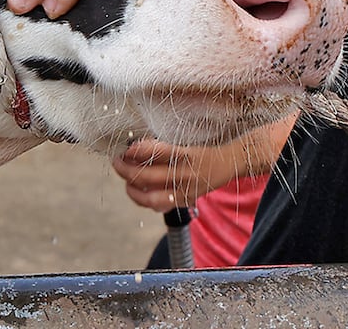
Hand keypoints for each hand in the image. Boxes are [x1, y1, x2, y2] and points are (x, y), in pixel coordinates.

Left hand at [113, 140, 247, 211]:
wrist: (230, 162)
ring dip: (133, 190)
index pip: (155, 152)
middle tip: (117, 162)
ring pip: (150, 197)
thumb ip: (164, 147)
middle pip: (147, 176)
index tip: (125, 148)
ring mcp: (185, 191)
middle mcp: (185, 174)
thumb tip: (135, 148)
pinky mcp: (185, 201)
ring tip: (126, 181)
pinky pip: (160, 206)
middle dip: (126, 170)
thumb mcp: (187, 141)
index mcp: (185, 154)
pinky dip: (146, 200)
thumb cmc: (204, 147)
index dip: (136, 151)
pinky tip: (140, 193)